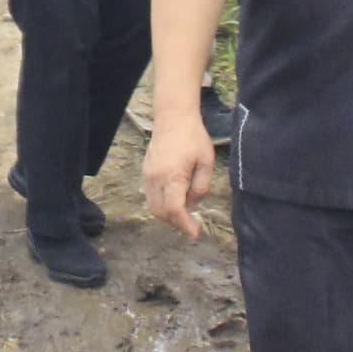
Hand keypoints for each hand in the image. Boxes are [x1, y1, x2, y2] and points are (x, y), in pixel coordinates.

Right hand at [144, 113, 216, 238]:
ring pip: (153, 207)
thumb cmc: (194, 138)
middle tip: (191, 227)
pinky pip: (150, 197)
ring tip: (184, 218)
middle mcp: (155, 178)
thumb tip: (193, 204)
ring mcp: (148, 175)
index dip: (184, 225)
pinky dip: (161, 206)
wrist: (173, 117)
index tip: (195, 234)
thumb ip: (201, 187)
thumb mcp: (206, 162)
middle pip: (161, 212)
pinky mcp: (145, 172)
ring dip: (167, 217)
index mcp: (172, 176)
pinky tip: (174, 203)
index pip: (174, 209)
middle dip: (176, 224)